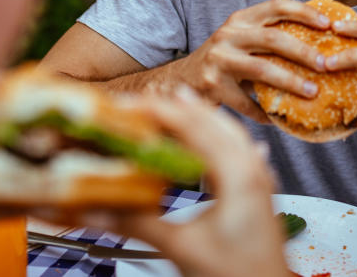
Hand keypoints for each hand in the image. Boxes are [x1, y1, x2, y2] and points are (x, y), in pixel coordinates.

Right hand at [85, 88, 288, 276]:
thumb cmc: (239, 276)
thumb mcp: (182, 248)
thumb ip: (138, 225)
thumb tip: (97, 209)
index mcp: (238, 175)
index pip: (193, 128)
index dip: (159, 112)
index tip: (130, 104)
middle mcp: (253, 171)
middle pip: (214, 124)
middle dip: (179, 108)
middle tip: (147, 98)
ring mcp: (260, 182)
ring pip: (230, 135)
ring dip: (202, 118)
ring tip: (179, 105)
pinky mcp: (258, 195)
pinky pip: (240, 152)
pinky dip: (220, 138)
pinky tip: (220, 139)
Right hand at [180, 0, 331, 121]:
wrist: (180, 81)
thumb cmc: (224, 60)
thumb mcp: (243, 41)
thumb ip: (271, 39)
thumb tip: (321, 47)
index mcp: (241, 19)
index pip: (276, 6)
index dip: (304, 12)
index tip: (328, 24)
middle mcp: (228, 34)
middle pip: (273, 38)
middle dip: (304, 52)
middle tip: (326, 64)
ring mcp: (219, 59)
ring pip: (262, 68)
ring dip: (290, 82)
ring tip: (312, 92)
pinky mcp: (212, 85)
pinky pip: (247, 102)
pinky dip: (264, 112)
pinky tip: (277, 119)